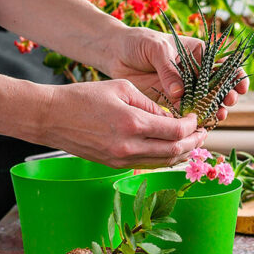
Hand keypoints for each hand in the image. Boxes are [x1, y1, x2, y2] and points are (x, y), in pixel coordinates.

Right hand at [41, 79, 205, 167]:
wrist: (51, 117)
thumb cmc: (84, 97)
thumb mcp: (122, 88)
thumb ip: (150, 103)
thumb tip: (170, 115)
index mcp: (133, 123)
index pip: (176, 131)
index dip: (192, 126)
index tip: (197, 118)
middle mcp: (130, 146)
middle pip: (175, 151)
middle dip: (193, 142)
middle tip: (203, 133)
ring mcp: (122, 159)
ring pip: (163, 162)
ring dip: (181, 153)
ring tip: (192, 143)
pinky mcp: (115, 164)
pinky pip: (148, 163)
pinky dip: (163, 158)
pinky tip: (170, 149)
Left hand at [105, 26, 248, 120]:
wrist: (116, 53)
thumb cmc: (138, 42)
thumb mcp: (155, 49)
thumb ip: (168, 69)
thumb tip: (179, 92)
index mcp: (197, 52)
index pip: (222, 63)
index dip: (235, 75)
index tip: (240, 85)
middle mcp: (194, 71)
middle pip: (218, 85)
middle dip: (227, 95)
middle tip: (227, 102)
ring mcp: (184, 87)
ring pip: (205, 101)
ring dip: (214, 109)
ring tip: (218, 116)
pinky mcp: (171, 100)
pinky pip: (186, 112)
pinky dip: (194, 119)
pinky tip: (200, 124)